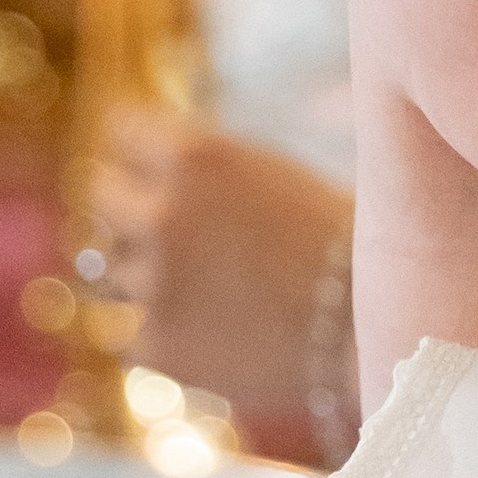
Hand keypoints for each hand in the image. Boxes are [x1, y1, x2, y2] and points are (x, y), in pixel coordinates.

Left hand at [87, 108, 356, 459]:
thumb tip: (126, 171)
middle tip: (176, 228)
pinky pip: (127, 330)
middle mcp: (163, 213)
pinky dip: (159, 330)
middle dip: (129, 207)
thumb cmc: (335, 239)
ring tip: (208, 283)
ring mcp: (153, 285)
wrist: (379, 326)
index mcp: (196, 154)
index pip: (118, 130)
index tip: (157, 166)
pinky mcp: (157, 347)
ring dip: (143, 272)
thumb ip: (196, 168)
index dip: (141, 149)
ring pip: (107, 269)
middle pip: (98, 196)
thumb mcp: (267, 173)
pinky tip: (214, 327)